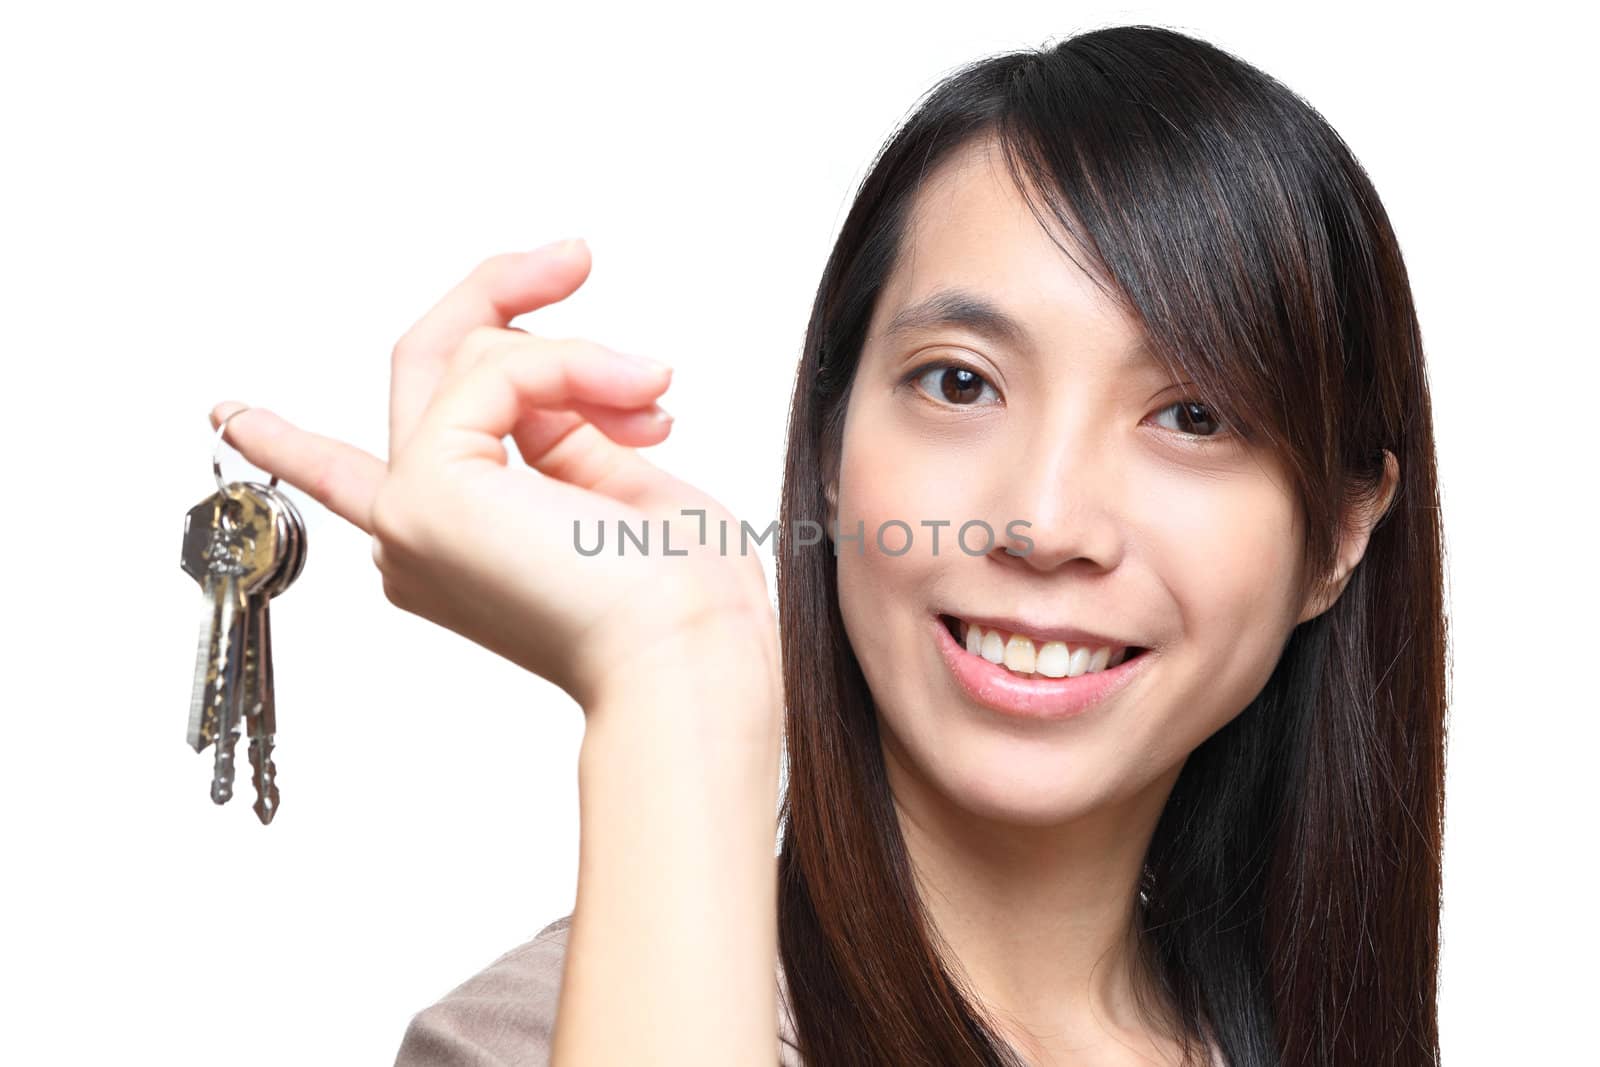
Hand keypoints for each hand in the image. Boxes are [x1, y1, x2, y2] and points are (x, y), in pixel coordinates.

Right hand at [210, 241, 778, 722]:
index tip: (233, 415)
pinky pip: (498, 366)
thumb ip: (557, 430)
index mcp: (458, 545)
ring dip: (581, 358)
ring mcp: (412, 511)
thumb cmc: (682, 596)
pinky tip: (639, 399)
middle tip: (572, 256)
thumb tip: (541, 379)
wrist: (692, 652)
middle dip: (499, 296)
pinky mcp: (426, 490)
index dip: (287, 445)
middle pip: (424, 369)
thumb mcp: (616, 487)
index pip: (353, 474)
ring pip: (469, 354)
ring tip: (656, 399)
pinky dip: (575, 366)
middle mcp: (419, 534)